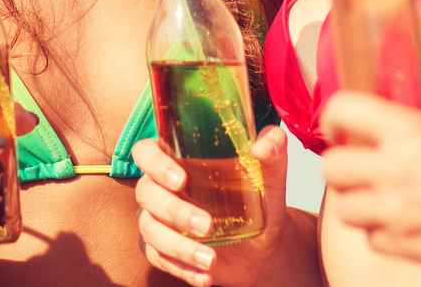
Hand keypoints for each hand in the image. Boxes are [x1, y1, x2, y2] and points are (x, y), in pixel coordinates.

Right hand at [132, 126, 290, 286]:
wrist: (264, 244)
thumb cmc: (258, 199)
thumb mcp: (270, 175)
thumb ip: (273, 149)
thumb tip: (264, 147)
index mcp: (177, 159)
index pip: (146, 152)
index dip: (155, 163)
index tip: (180, 179)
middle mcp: (161, 188)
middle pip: (146, 193)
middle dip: (174, 211)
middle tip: (206, 225)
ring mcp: (158, 220)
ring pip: (150, 230)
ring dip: (179, 246)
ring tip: (210, 258)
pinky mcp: (162, 250)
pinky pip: (160, 259)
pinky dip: (183, 269)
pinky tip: (206, 275)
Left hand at [320, 91, 420, 271]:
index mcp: (412, 130)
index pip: (343, 109)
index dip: (334, 118)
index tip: (338, 127)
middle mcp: (395, 166)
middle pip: (332, 166)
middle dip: (342, 169)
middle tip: (357, 170)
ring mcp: (396, 209)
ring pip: (344, 208)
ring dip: (358, 204)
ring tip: (379, 202)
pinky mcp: (405, 245)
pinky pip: (372, 239)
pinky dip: (382, 235)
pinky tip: (403, 228)